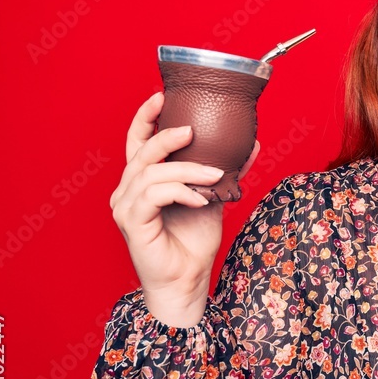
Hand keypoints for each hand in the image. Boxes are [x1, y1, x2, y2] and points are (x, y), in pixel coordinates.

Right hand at [109, 92, 259, 325]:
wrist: (187, 282)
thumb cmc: (194, 243)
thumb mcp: (214, 198)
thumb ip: (225, 171)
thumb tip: (251, 143)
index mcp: (142, 182)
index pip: (137, 142)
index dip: (146, 117)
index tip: (162, 96)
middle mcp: (127, 191)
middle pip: (141, 151)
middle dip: (167, 136)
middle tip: (194, 129)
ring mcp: (126, 207)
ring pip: (151, 172)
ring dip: (187, 169)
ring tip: (215, 175)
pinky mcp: (132, 223)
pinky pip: (153, 195)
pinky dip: (180, 191)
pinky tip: (201, 198)